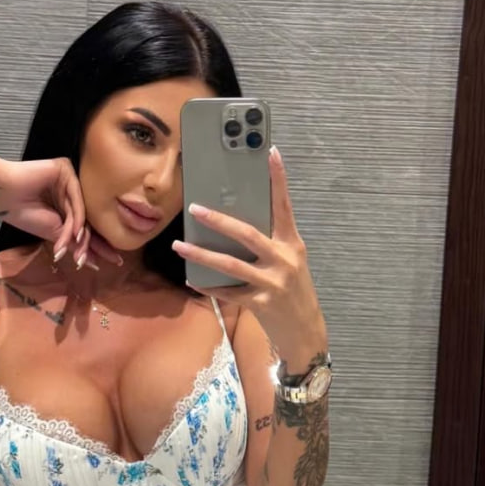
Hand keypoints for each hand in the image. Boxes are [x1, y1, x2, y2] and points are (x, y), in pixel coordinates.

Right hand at [0, 157, 121, 268]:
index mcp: (67, 204)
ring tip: (79, 257)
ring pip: (82, 212)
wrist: (3, 195)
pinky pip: (76, 198)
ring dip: (79, 237)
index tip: (113, 262)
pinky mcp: (66, 170)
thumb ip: (74, 241)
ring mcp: (70, 179)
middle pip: (88, 219)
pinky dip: (76, 218)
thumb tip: (95, 260)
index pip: (86, 226)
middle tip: (114, 260)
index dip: (98, 245)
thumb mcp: (53, 232)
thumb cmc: (23, 213)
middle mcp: (71, 191)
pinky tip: (75, 234)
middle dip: (98, 243)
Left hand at [171, 146, 327, 362]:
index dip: (278, 178)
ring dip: (201, 254)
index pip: (284, 205)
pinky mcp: (261, 304)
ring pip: (231, 264)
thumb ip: (270, 243)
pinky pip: (227, 291)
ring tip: (178, 246)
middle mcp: (284, 259)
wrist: (306, 333)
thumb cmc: (293, 292)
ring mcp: (273, 283)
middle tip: (194, 209)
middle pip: (247, 234)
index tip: (270, 152)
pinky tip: (192, 279)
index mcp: (292, 244)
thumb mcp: (289, 262)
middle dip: (219, 220)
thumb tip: (234, 224)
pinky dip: (208, 285)